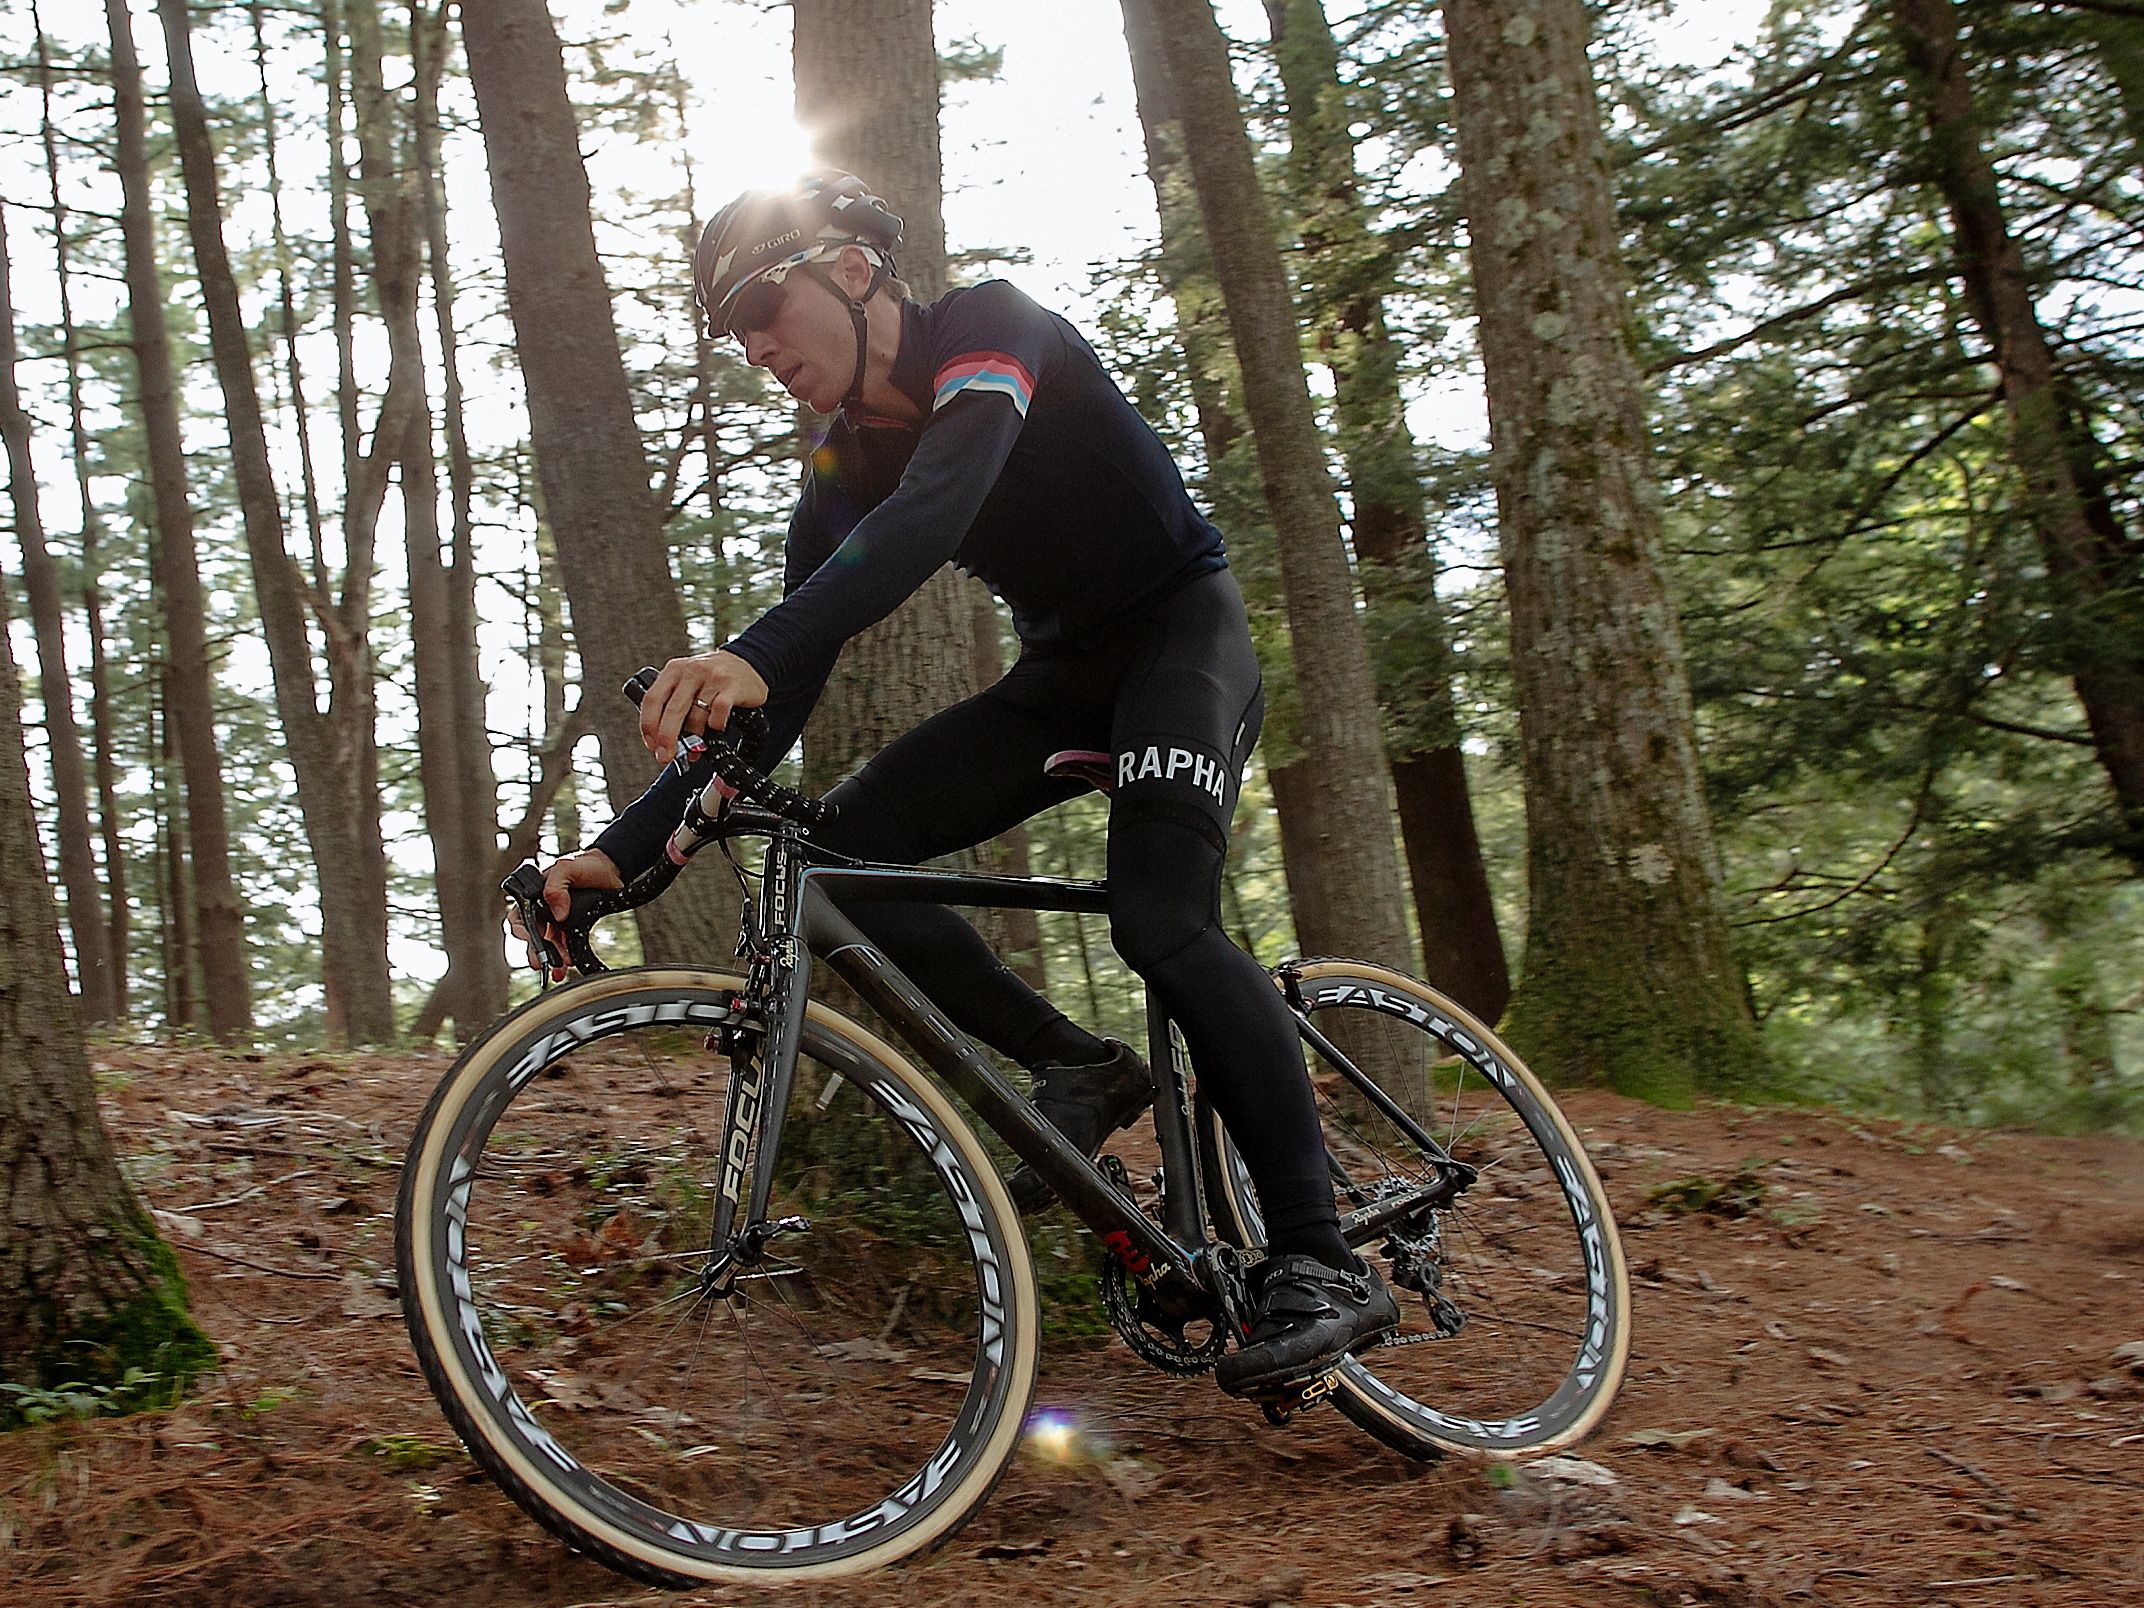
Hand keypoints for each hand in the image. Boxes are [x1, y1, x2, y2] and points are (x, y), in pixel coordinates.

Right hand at [504, 849, 621, 980]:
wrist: (611, 870)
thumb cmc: (586, 864)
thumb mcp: (568, 868)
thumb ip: (557, 886)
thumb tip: (557, 914)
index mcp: (534, 894)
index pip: (519, 917)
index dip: (523, 931)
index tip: (534, 939)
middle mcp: (542, 909)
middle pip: (531, 935)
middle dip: (536, 951)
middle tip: (543, 963)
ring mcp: (555, 919)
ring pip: (547, 944)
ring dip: (551, 958)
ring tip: (558, 968)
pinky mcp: (571, 927)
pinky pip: (563, 946)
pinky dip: (564, 957)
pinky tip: (568, 964)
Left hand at [640, 650, 769, 764]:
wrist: (748, 663)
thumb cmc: (712, 677)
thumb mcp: (687, 682)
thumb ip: (673, 705)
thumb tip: (663, 741)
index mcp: (673, 670)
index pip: (652, 700)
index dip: (648, 726)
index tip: (652, 745)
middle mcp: (691, 671)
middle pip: (672, 710)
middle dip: (667, 739)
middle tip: (666, 756)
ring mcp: (712, 678)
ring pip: (696, 715)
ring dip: (694, 738)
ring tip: (696, 747)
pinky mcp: (732, 687)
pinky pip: (719, 712)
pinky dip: (715, 726)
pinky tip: (716, 728)